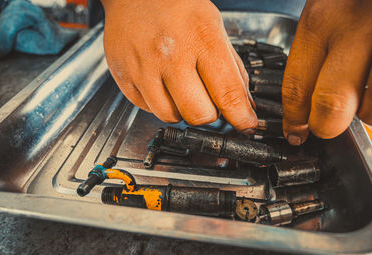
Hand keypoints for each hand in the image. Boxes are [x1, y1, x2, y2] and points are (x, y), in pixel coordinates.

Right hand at [101, 0, 256, 133]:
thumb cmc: (176, 6)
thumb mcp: (215, 26)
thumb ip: (231, 67)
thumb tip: (243, 104)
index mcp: (201, 39)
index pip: (227, 93)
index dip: (241, 117)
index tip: (246, 125)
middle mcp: (171, 56)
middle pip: (199, 114)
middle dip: (209, 114)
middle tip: (208, 100)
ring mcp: (144, 68)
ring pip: (170, 116)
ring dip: (182, 110)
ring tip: (181, 89)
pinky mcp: (125, 77)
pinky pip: (147, 108)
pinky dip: (159, 102)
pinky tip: (161, 83)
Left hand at [282, 0, 371, 144]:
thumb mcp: (332, 5)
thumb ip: (322, 45)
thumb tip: (307, 97)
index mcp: (323, 17)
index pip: (296, 85)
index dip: (293, 118)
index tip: (295, 131)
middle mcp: (358, 26)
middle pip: (332, 105)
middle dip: (325, 126)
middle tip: (325, 126)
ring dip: (368, 113)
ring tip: (367, 98)